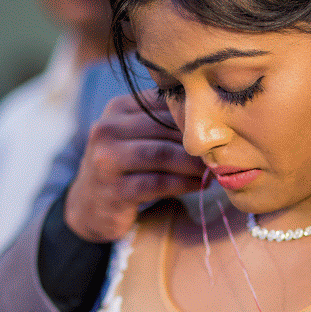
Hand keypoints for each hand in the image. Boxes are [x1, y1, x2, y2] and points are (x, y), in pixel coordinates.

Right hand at [64, 91, 205, 241]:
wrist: (88, 206)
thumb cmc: (125, 167)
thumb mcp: (135, 136)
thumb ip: (164, 123)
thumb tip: (215, 118)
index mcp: (117, 109)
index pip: (164, 105)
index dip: (194, 118)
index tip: (220, 130)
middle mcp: (107, 129)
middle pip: (165, 129)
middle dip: (196, 142)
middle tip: (222, 153)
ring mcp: (106, 160)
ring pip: (162, 155)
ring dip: (192, 164)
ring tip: (212, 170)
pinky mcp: (113, 190)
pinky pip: (158, 183)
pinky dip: (183, 184)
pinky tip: (199, 185)